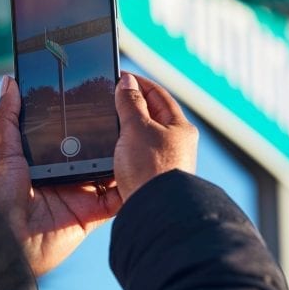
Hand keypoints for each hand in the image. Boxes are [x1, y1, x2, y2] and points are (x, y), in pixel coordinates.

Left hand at [0, 75, 122, 276]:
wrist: (3, 239)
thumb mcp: (1, 150)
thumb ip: (7, 116)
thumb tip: (9, 81)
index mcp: (47, 157)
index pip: (73, 132)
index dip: (87, 116)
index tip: (103, 95)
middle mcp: (67, 173)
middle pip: (96, 149)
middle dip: (112, 134)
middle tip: (129, 111)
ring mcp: (81, 193)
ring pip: (112, 170)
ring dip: (126, 156)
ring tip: (142, 134)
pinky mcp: (92, 213)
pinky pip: (117, 198)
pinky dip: (130, 185)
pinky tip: (143, 167)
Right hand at [113, 72, 198, 200]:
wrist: (155, 212)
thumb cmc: (151, 168)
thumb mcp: (136, 128)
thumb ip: (130, 103)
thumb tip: (126, 81)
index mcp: (180, 127)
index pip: (158, 95)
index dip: (138, 83)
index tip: (120, 77)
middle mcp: (177, 144)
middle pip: (153, 115)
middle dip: (132, 105)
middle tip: (110, 97)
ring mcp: (167, 162)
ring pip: (145, 136)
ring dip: (128, 127)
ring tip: (108, 122)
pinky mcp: (154, 178)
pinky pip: (139, 155)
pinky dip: (126, 147)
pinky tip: (114, 149)